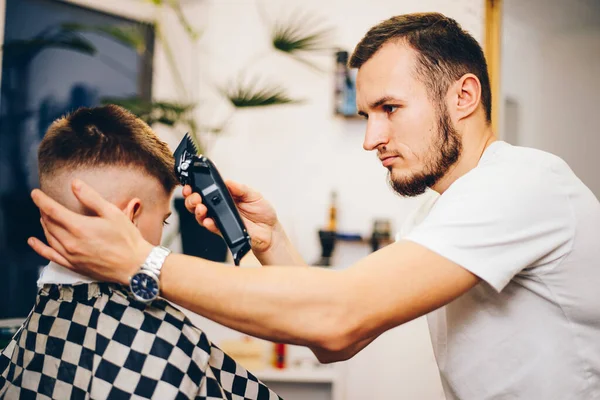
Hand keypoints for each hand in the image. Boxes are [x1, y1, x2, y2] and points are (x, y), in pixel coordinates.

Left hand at [28, 179, 152, 284]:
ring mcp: (70, 255)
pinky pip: (51, 255)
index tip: (35, 193)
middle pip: (49, 223)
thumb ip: (91, 198)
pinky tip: (33, 242)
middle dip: (44, 211)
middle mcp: (71, 242)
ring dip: (44, 225)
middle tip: (43, 203)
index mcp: (79, 227)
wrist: (134, 265)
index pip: (53, 210)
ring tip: (43, 216)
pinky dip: (40, 247)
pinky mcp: (73, 265)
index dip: (42, 200)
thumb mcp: (112, 213)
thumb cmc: (126, 238)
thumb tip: (74, 184)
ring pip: (49, 237)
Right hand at [183, 180, 277, 253]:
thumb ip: (240, 188)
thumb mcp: (253, 195)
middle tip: (196, 197)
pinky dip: (208, 223)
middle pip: (198, 203)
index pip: (206, 190)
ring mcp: (220, 219)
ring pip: (201, 216)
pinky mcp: (223, 230)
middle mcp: (219, 207)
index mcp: (225, 196)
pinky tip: (208, 220)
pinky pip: (212, 227)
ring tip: (201, 207)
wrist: (270, 230)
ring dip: (197, 211)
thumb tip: (228, 181)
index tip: (191, 184)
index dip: (195, 187)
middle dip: (192, 199)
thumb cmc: (262, 212)